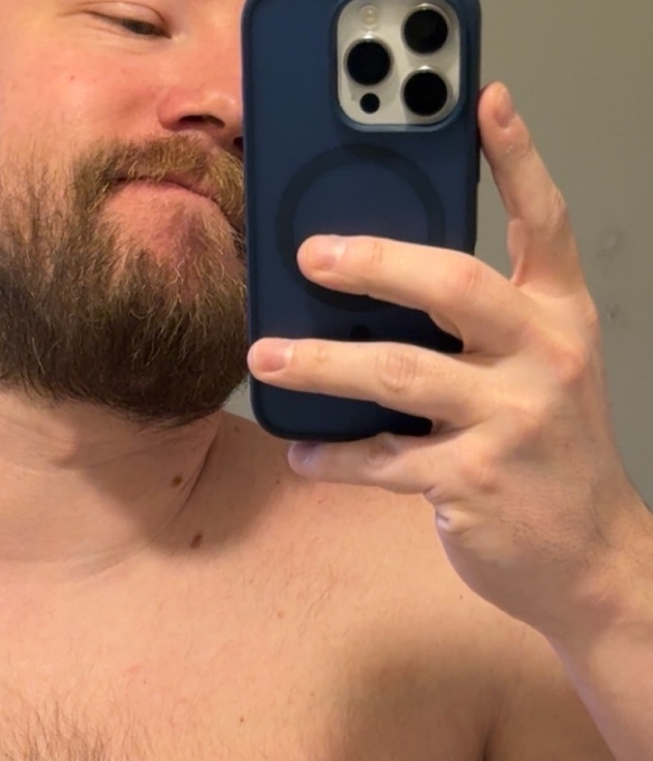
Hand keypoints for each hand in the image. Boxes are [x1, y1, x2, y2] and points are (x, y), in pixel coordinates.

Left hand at [246, 81, 648, 643]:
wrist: (588, 558)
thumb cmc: (552, 461)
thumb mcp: (543, 375)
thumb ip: (487, 332)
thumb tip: (380, 302)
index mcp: (560, 319)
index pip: (545, 221)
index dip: (517, 157)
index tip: (486, 105)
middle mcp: (541, 359)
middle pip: (452, 284)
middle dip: (372, 262)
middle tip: (311, 256)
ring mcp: (508, 420)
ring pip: (398, 374)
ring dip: (322, 365)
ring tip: (269, 358)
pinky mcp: (472, 480)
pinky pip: (382, 459)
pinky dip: (333, 456)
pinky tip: (302, 451)